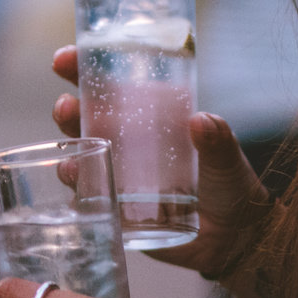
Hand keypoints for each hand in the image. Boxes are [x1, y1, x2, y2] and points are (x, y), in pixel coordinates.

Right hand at [50, 47, 274, 279]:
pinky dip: (79, 191)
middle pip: (84, 120)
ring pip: (80, 157)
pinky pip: (89, 198)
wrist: (233, 236)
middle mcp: (126, 143)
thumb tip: (201, 121)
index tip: (64, 60)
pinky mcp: (118, 207)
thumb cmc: (229, 185)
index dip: (81, 68)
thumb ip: (217, 138)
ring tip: (73, 153)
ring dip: (70, 152)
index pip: (108, 86)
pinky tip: (80, 186)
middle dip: (67, 110)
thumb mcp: (227, 156)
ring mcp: (118, 175)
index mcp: (148, 117)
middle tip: (66, 108)